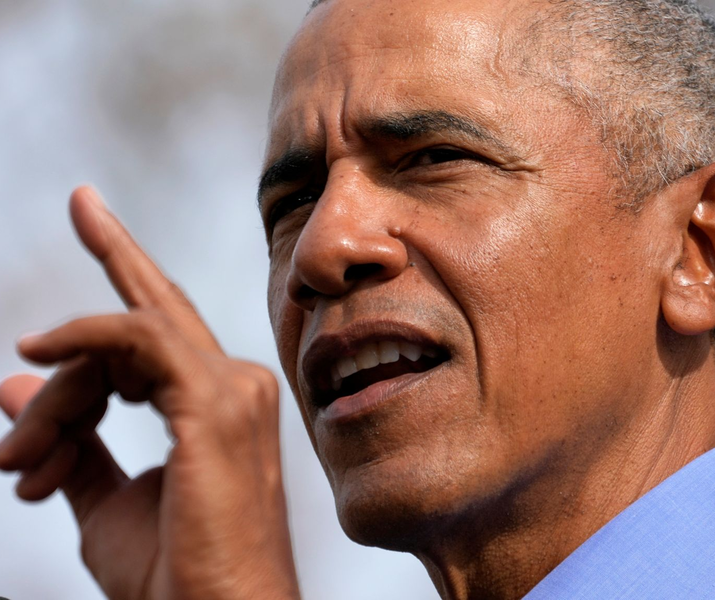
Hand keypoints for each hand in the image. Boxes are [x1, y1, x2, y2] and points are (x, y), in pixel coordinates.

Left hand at [0, 187, 299, 599]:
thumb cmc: (170, 574)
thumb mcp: (99, 500)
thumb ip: (68, 440)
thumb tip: (15, 389)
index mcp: (217, 404)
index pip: (162, 328)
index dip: (126, 271)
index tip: (93, 218)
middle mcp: (234, 382)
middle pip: (148, 315)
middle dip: (117, 248)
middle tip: (76, 220)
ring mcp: (232, 387)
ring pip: (125, 336)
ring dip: (57, 392)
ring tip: (16, 461)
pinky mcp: (215, 401)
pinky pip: (137, 338)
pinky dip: (84, 339)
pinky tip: (39, 354)